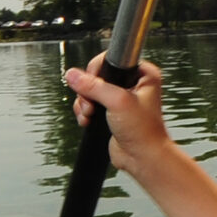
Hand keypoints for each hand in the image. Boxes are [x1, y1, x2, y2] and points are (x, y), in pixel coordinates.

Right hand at [63, 56, 173, 179]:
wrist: (143, 157)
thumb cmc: (143, 131)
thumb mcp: (118, 102)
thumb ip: (94, 86)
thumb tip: (72, 75)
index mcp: (142, 74)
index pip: (111, 59)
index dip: (97, 70)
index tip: (93, 82)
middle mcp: (132, 83)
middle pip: (96, 75)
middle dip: (88, 91)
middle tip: (92, 105)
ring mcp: (120, 98)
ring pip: (89, 91)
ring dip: (84, 103)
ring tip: (90, 115)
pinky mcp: (110, 111)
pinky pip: (89, 104)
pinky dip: (84, 112)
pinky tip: (88, 121)